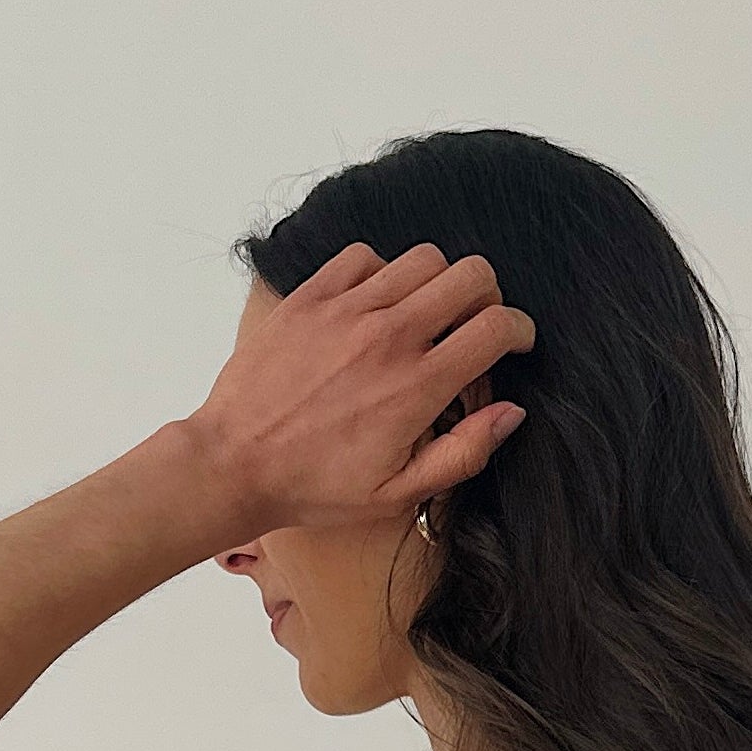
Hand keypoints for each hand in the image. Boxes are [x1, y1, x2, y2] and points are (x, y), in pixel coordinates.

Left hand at [184, 241, 534, 537]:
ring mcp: (347, 310)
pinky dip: (382, 274)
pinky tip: (375, 308)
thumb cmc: (313, 487)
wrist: (233, 464)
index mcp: (416, 387)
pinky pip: (365, 257)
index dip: (518, 331)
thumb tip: (510, 412)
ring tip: (423, 320)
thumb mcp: (397, 493)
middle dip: (486, 298)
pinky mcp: (311, 297)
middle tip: (474, 327)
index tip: (513, 344)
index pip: (495, 327)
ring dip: (437, 284)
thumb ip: (462, 453)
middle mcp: (388, 337)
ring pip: (423, 258)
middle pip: (470, 275)